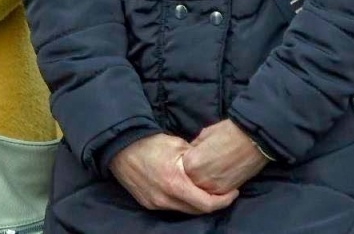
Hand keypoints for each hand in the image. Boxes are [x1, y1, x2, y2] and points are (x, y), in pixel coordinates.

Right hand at [108, 133, 236, 213]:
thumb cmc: (150, 143)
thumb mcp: (178, 145)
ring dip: (197, 203)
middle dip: (213, 203)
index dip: (224, 201)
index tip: (233, 192)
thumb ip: (196, 159)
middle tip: (223, 193)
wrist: (120, 148)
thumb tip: (211, 164)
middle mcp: (165, 199)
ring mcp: (156, 204)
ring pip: (184, 210)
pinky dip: (182, 201)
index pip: (206, 204)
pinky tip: (187, 191)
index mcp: (175, 183)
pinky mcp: (148, 204)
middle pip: (197, 210)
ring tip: (207, 191)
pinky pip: (171, 207)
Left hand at [180, 119, 268, 195]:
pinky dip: (217, 186)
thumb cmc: (228, 132)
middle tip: (205, 163)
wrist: (253, 139)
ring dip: (205, 182)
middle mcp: (199, 179)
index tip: (195, 155)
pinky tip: (221, 175)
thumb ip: (194, 148)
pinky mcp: (227, 191)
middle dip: (196, 173)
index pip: (182, 167)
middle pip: (190, 181)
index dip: (189, 160)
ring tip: (213, 170)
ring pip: (202, 190)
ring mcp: (213, 187)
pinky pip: (216, 193)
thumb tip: (191, 153)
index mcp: (190, 163)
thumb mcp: (204, 135)